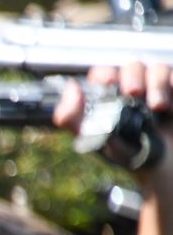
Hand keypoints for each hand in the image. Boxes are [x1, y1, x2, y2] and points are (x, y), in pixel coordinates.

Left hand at [54, 60, 171, 177]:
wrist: (161, 167)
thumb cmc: (126, 153)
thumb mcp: (94, 139)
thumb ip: (72, 117)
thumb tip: (71, 87)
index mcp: (110, 96)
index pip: (104, 74)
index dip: (105, 74)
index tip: (109, 83)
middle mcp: (134, 88)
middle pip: (131, 66)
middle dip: (132, 75)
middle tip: (134, 92)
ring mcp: (158, 88)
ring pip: (157, 68)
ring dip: (156, 83)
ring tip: (158, 107)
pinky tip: (171, 106)